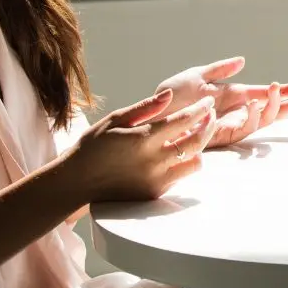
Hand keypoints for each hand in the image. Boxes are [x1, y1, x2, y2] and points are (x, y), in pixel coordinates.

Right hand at [63, 90, 216, 202]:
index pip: (183, 120)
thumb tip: (170, 94)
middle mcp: (153, 160)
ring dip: (199, 146)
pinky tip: (179, 152)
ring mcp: (156, 179)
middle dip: (208, 125)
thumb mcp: (114, 120)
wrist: (77, 182)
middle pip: (197, 141)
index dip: (200, 109)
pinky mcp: (155, 193)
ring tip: (195, 134)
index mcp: (143, 138)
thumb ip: (145, 107)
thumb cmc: (93, 146)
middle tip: (210, 116)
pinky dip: (185, 163)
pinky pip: (181, 176)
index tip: (207, 102)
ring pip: (194, 161)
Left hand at [156, 57, 287, 148]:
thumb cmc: (171, 97)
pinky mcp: (221, 135)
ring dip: (272, 105)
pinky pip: (242, 128)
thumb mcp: (198, 75)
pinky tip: (255, 102)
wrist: (152, 113)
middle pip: (274, 111)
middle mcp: (238, 112)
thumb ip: (220, 68)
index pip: (269, 96)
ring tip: (274, 86)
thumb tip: (243, 60)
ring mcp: (231, 124)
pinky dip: (251, 116)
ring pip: (262, 120)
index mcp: (236, 97)